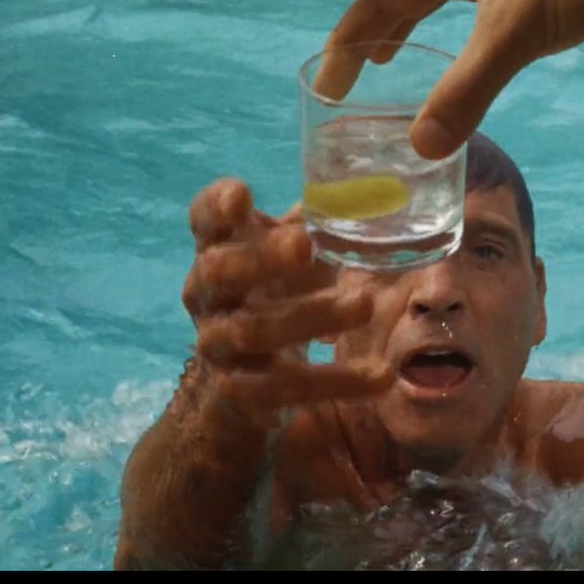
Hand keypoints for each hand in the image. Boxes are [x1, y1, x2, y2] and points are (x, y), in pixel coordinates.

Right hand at [182, 178, 394, 424]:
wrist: (236, 387)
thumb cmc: (269, 298)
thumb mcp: (283, 258)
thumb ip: (312, 225)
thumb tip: (370, 192)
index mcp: (216, 251)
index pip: (203, 220)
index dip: (216, 206)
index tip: (241, 194)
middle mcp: (206, 295)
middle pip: (218, 271)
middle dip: (261, 257)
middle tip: (306, 243)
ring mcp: (219, 344)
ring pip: (254, 329)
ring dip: (311, 315)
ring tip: (364, 304)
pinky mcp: (242, 390)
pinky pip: (287, 388)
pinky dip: (335, 381)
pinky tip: (380, 376)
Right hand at [286, 0, 583, 159]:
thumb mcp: (516, 25)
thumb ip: (467, 88)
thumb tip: (424, 149)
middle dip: (360, 33)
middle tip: (334, 83)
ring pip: (432, 4)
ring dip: (403, 36)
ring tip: (382, 71)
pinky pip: (473, 23)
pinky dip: (453, 48)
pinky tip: (453, 71)